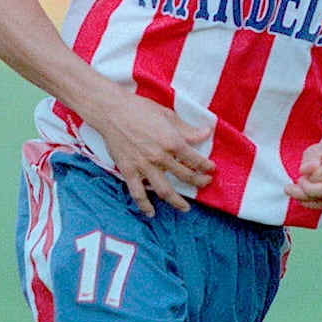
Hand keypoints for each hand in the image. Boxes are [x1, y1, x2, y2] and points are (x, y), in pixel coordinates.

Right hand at [92, 93, 214, 216]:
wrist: (111, 111)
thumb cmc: (139, 108)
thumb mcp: (167, 115)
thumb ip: (187, 129)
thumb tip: (206, 133)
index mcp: (172, 142)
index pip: (195, 160)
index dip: (206, 167)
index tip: (210, 169)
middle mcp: (160, 157)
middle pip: (185, 176)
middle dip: (198, 182)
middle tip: (205, 184)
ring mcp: (144, 166)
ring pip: (165, 191)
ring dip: (177, 202)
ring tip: (185, 208)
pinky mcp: (128, 171)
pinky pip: (138, 193)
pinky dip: (145, 206)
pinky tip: (151, 213)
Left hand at [284, 138, 321, 211]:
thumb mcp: (317, 148)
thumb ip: (309, 159)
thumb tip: (304, 171)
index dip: (311, 178)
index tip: (300, 177)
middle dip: (307, 192)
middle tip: (291, 189)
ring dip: (308, 200)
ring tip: (295, 193)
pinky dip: (315, 204)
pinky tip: (305, 198)